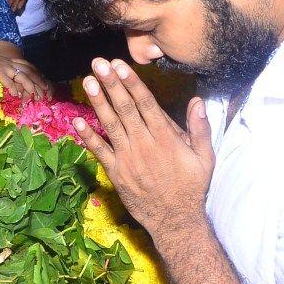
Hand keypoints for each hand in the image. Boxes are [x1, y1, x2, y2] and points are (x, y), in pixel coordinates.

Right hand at [0, 51, 50, 100]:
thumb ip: (8, 76)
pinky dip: (12, 86)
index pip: (30, 67)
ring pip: (21, 75)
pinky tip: (15, 94)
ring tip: (34, 95)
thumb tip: (17, 90)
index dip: (39, 76)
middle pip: (29, 71)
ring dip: (29, 85)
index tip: (46, 85)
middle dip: (38, 82)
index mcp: (11, 61)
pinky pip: (6, 78)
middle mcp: (9, 62)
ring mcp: (3, 65)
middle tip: (45, 93)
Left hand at [73, 58, 213, 238]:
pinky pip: (100, 151)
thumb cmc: (191, 187)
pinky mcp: (117, 172)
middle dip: (111, 84)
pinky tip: (77, 121)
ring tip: (88, 82)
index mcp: (166, 138)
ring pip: (110, 125)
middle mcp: (145, 144)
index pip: (146, 104)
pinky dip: (88, 136)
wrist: (175, 220)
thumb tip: (197, 102)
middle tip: (98, 63)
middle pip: (125, 108)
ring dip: (98, 102)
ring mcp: (128, 158)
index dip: (131, 83)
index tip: (120, 65)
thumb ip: (200, 129)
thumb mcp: (205, 158)